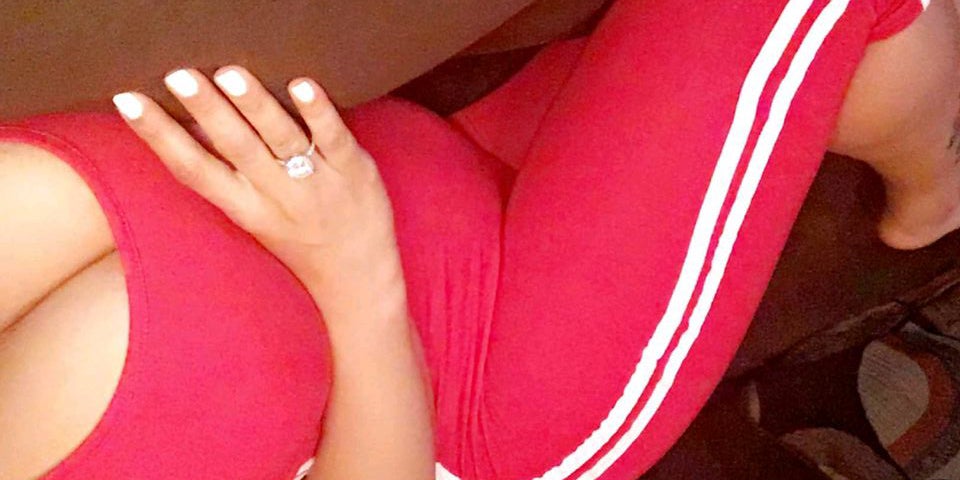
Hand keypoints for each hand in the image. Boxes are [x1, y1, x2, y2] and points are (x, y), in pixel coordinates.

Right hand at [112, 67, 405, 321]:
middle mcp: (277, 196)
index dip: (159, 136)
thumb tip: (189, 123)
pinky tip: (302, 85)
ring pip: (281, 139)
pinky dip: (318, 113)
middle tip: (178, 75)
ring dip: (256, 106)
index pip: (194, 169)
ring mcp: (318, 182)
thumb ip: (228, 176)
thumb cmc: (301, 242)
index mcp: (244, 208)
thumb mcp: (255, 217)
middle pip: (236, 148)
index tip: (128, 101)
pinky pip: (335, 139)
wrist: (358, 280)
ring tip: (229, 74)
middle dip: (207, 111)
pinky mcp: (355, 170)